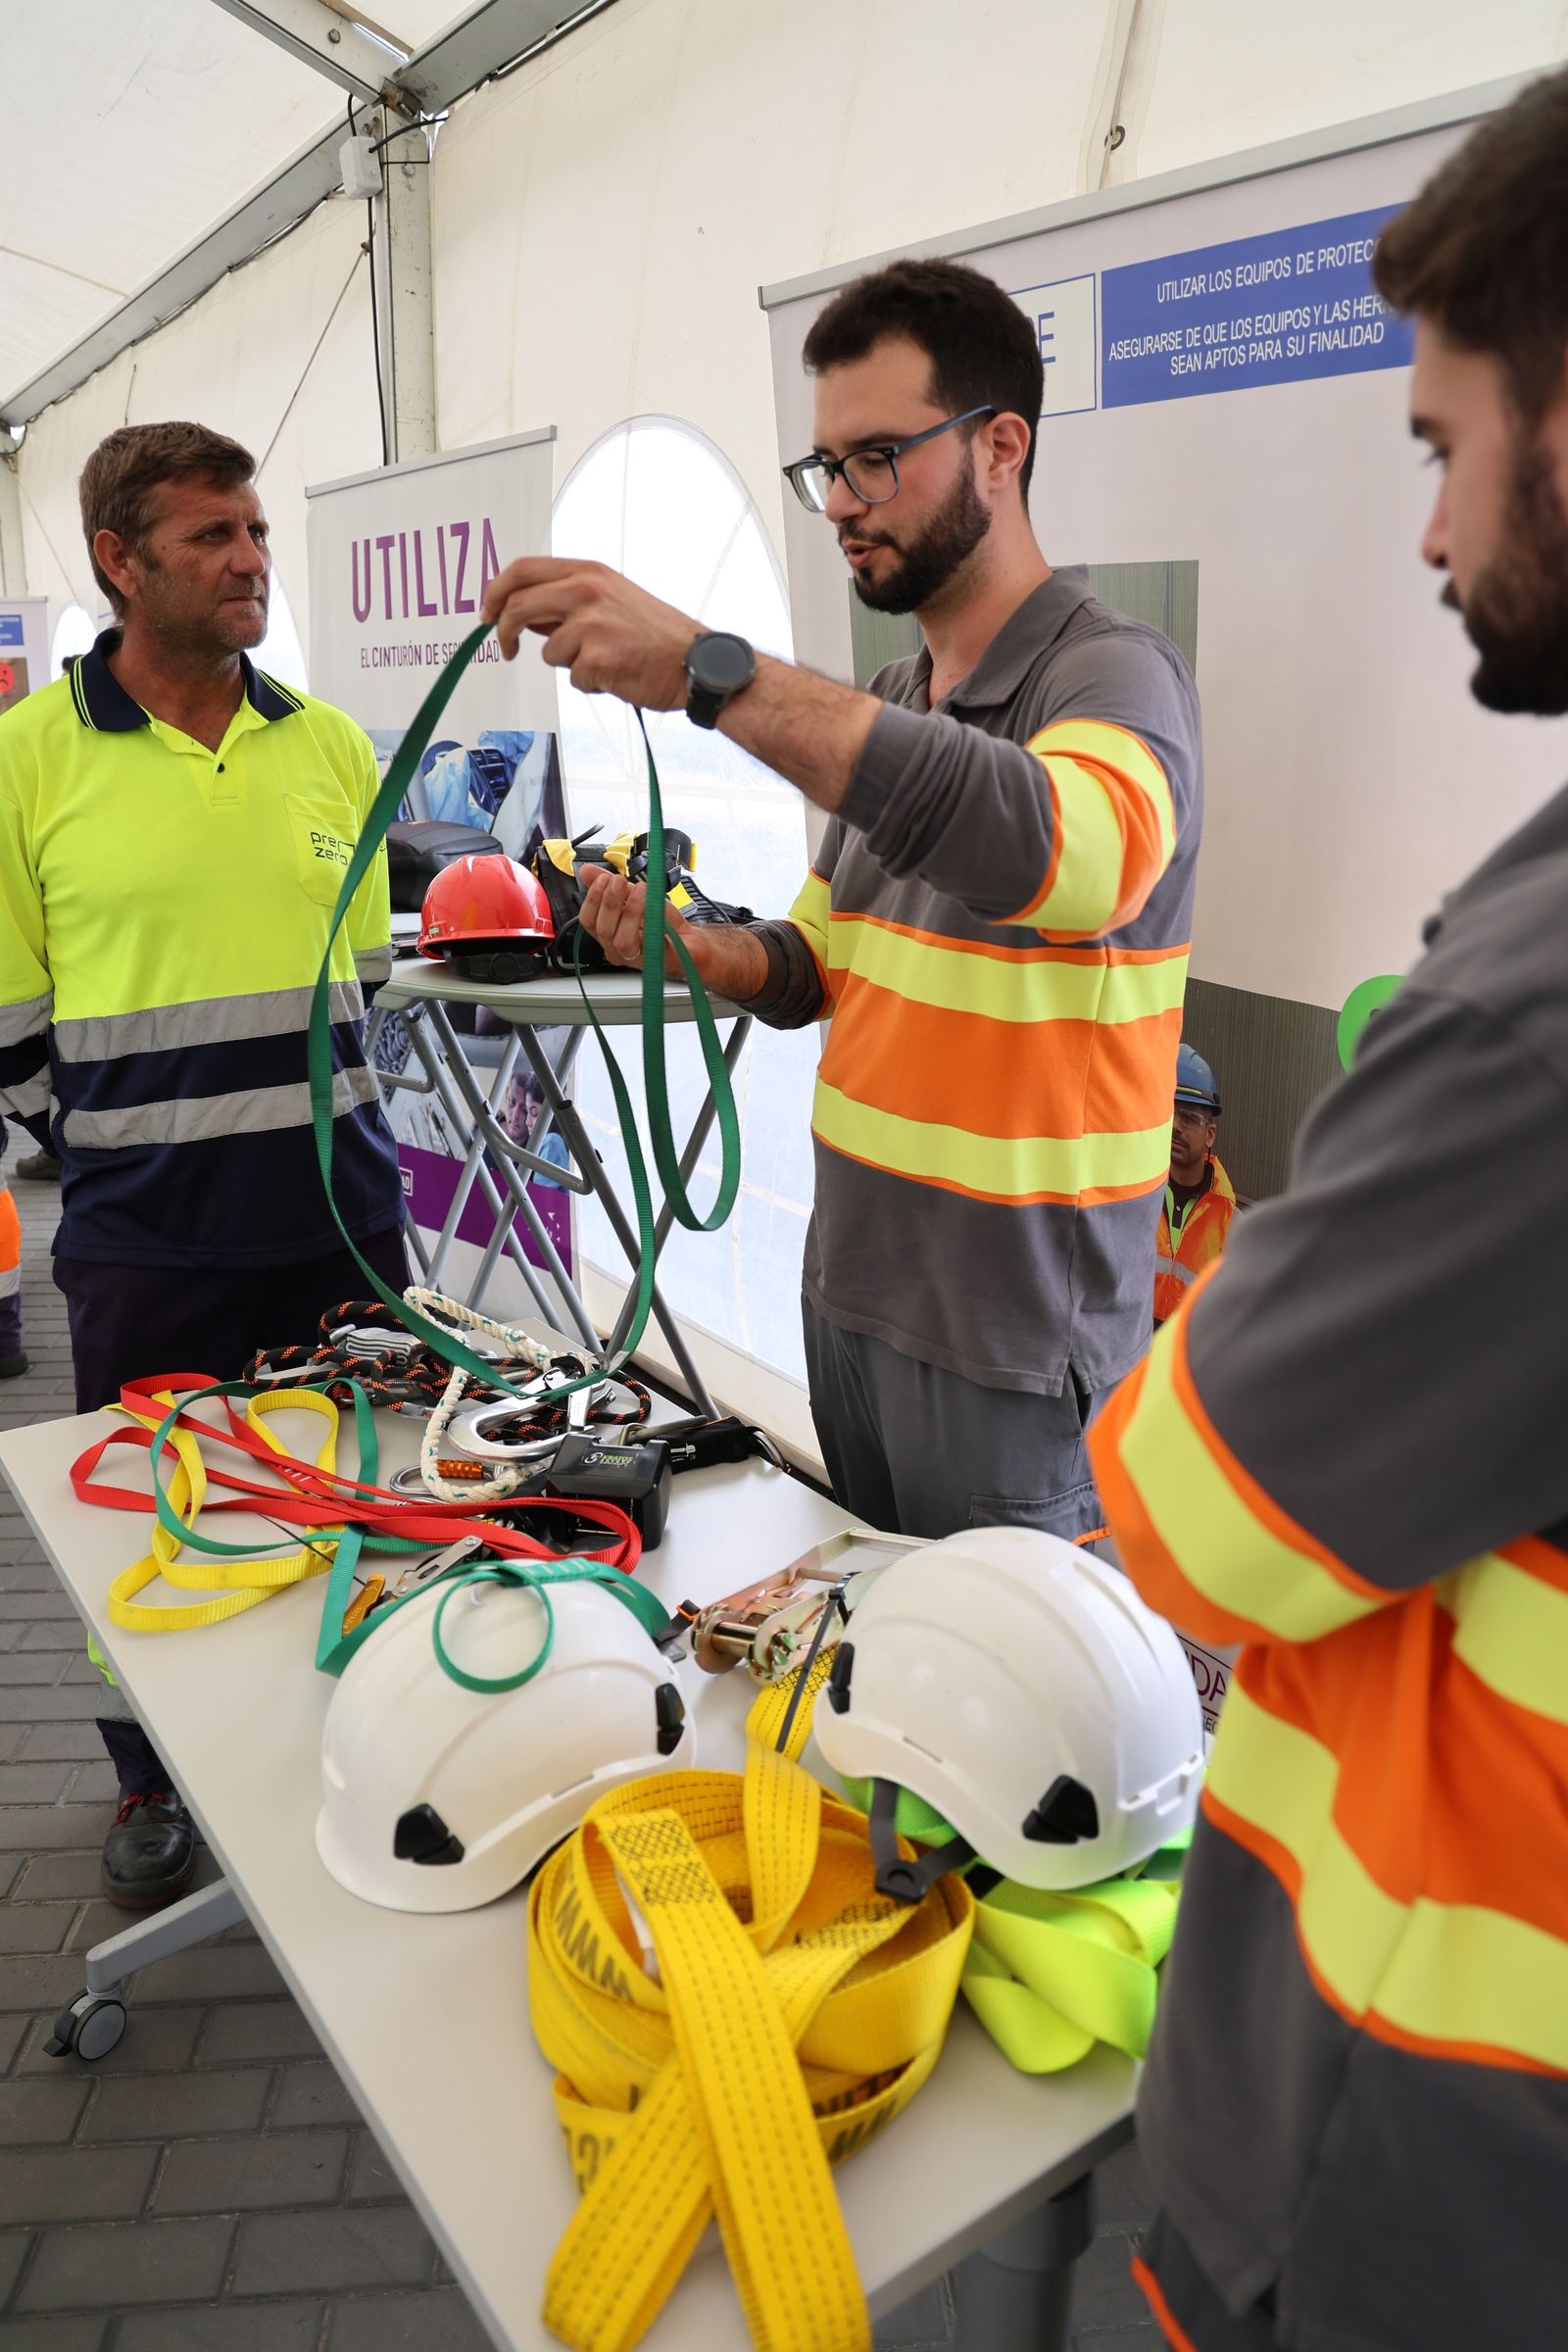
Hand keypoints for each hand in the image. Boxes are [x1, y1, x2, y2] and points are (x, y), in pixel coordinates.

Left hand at [481, 557, 695, 708]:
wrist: (695, 662)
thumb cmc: (655, 635)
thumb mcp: (611, 597)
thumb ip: (568, 599)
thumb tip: (523, 611)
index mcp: (588, 572)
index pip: (522, 570)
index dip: (495, 591)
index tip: (488, 613)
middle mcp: (587, 591)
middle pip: (517, 607)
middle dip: (503, 633)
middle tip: (507, 649)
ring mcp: (591, 624)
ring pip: (548, 651)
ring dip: (569, 663)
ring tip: (604, 660)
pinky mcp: (598, 659)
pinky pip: (574, 678)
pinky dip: (591, 683)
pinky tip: (617, 674)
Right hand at [577, 864, 695, 977]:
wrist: (687, 939)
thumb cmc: (659, 922)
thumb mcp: (632, 895)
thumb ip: (609, 884)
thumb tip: (586, 871)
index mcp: (607, 933)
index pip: (587, 920)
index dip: (592, 898)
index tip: (603, 879)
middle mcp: (616, 948)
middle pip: (602, 929)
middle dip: (609, 901)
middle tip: (619, 881)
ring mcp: (633, 957)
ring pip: (621, 939)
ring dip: (630, 911)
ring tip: (639, 890)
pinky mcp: (653, 959)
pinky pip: (647, 943)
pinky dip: (649, 922)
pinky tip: (652, 906)